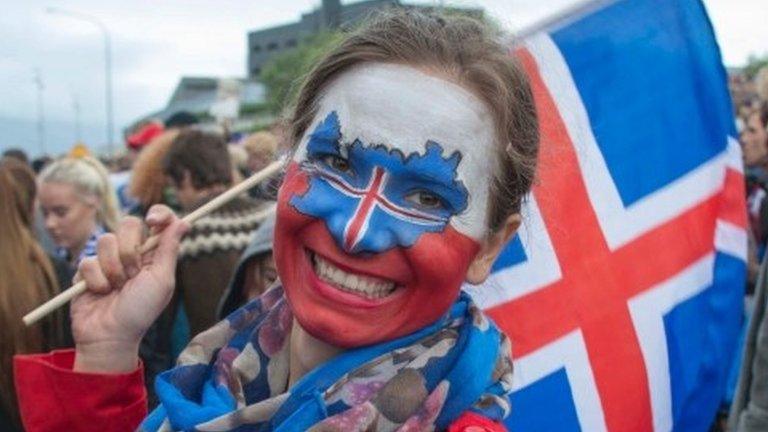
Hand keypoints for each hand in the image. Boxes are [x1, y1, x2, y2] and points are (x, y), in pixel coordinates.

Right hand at [71, 205, 188, 372]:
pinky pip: (88, 261)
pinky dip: (96, 280)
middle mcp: (132, 251)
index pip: (159, 220)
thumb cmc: (141, 311)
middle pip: (129, 223)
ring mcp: (108, 259)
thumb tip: (184, 222)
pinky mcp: (86, 269)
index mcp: (154, 252)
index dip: (158, 214)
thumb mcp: (161, 281)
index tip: (153, 221)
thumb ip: (169, 249)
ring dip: (113, 269)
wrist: (111, 335)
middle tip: (133, 274)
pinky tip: (100, 293)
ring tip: (116, 288)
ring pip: (105, 240)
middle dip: (130, 250)